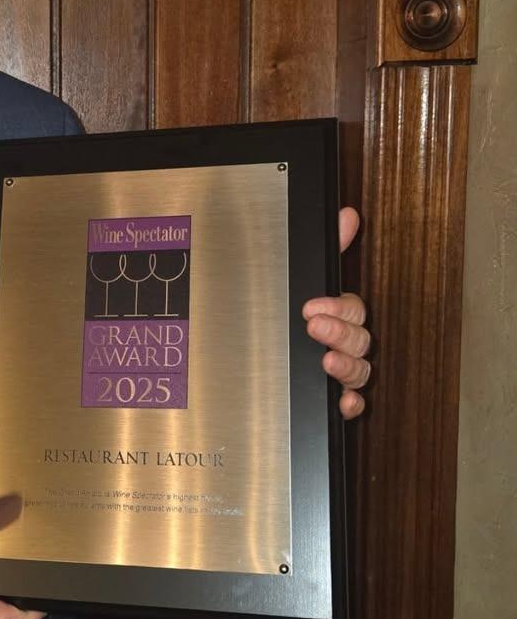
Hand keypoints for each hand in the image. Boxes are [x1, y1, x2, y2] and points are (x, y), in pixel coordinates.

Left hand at [302, 207, 370, 419]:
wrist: (259, 355)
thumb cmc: (293, 312)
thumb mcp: (305, 278)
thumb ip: (331, 247)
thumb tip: (347, 214)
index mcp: (340, 315)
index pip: (353, 310)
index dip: (338, 308)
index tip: (312, 307)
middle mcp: (345, 344)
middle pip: (360, 340)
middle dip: (340, 333)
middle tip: (315, 327)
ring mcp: (342, 371)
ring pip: (360, 371)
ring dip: (348, 367)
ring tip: (326, 361)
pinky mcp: (332, 397)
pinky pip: (354, 403)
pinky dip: (350, 404)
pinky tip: (341, 402)